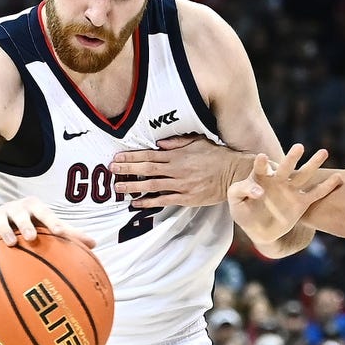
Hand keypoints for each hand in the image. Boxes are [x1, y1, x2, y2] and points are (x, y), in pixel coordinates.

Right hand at [0, 196, 95, 250]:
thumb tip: (94, 244)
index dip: (52, 221)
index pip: (45, 213)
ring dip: (5, 231)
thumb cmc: (28, 224)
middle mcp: (14, 210)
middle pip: (20, 213)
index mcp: (33, 209)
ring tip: (11, 243)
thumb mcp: (46, 226)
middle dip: (26, 223)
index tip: (60, 233)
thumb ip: (69, 234)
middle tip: (32, 237)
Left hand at [110, 134, 248, 206]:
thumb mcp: (198, 141)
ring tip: (117, 187)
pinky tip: (136, 202)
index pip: (150, 155)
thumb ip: (178, 142)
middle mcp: (177, 169)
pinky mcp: (186, 198)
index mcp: (178, 155)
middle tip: (111, 170)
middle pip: (147, 169)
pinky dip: (149, 201)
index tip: (117, 157)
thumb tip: (159, 143)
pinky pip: (164, 200)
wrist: (234, 173)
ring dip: (133, 186)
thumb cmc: (216, 155)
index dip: (132, 157)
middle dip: (127, 169)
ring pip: (152, 185)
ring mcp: (181, 185)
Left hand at [228, 144, 341, 244]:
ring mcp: (290, 190)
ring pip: (304, 175)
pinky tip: (338, 178)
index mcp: (260, 177)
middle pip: (286, 167)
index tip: (262, 158)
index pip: (260, 168)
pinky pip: (315, 194)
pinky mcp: (301, 202)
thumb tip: (259, 191)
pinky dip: (326, 187)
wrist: (258, 229)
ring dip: (313, 164)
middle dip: (292, 158)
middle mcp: (277, 180)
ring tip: (324, 152)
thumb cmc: (244, 211)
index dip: (262, 163)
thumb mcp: (235, 202)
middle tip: (299, 147)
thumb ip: (240, 191)